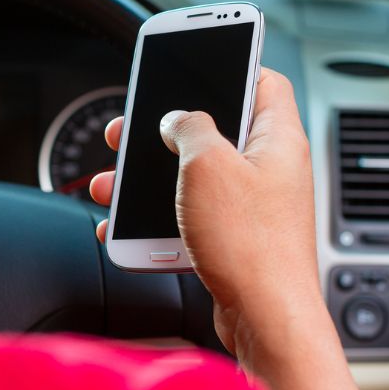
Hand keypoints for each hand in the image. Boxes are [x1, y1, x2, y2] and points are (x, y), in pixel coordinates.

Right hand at [90, 69, 354, 389]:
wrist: (264, 320)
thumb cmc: (250, 247)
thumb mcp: (207, 165)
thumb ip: (189, 127)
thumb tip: (177, 118)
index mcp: (277, 140)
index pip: (263, 83)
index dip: (230, 70)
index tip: (194, 70)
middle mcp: (269, 172)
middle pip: (214, 133)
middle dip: (163, 134)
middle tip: (130, 132)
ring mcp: (252, 209)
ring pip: (192, 180)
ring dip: (148, 182)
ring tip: (111, 186)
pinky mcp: (233, 242)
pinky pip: (188, 220)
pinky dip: (156, 222)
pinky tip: (130, 231)